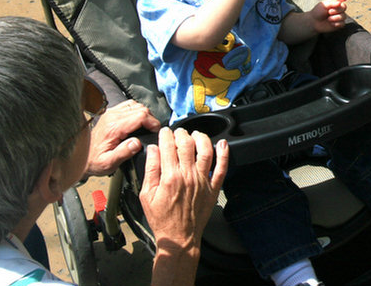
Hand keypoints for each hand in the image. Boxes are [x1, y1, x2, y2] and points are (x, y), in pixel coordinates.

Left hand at [87, 100, 159, 176]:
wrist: (82, 157)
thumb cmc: (95, 161)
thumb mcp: (109, 163)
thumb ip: (123, 153)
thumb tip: (136, 143)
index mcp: (113, 128)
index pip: (140, 115)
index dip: (152, 122)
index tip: (156, 131)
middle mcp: (112, 117)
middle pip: (140, 108)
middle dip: (151, 119)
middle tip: (153, 131)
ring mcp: (111, 113)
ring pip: (136, 105)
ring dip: (145, 114)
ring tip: (147, 126)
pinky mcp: (111, 113)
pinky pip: (129, 105)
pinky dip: (137, 111)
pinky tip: (137, 122)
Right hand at [141, 129, 227, 266]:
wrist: (178, 237)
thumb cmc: (162, 219)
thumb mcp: (146, 195)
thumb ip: (150, 170)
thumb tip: (152, 150)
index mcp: (170, 177)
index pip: (168, 147)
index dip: (166, 135)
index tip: (164, 133)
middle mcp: (188, 176)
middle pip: (187, 144)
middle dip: (182, 133)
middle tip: (178, 132)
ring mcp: (202, 181)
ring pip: (206, 151)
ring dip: (202, 138)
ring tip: (196, 134)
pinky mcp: (213, 188)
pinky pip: (222, 168)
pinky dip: (224, 154)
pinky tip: (222, 144)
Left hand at [309, 0, 348, 32]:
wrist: (314, 22)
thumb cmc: (318, 12)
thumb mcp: (324, 5)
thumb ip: (332, 3)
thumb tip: (340, 3)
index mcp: (335, 2)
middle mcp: (339, 8)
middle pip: (344, 7)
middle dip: (337, 9)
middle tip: (329, 12)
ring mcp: (340, 16)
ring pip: (344, 16)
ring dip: (336, 18)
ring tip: (329, 19)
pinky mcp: (339, 24)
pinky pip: (342, 23)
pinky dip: (336, 23)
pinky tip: (331, 23)